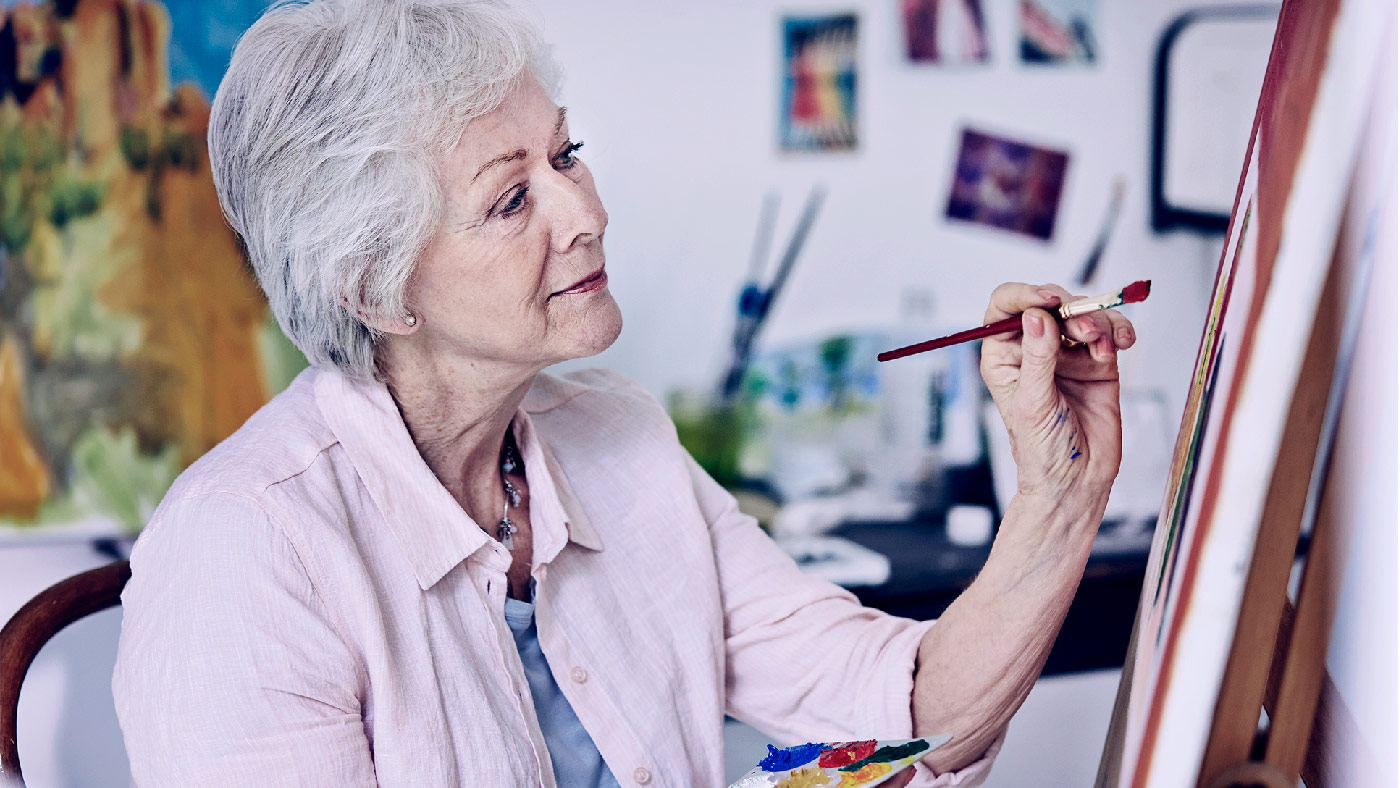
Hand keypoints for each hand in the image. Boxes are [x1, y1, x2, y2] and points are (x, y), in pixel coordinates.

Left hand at [979, 283, 1134, 507]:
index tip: (1047, 300)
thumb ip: (1037, 358)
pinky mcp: (1097, 362)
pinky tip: (1121, 344)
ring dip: (1097, 321)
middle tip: (1084, 331)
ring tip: (1103, 347)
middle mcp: (1033, 349)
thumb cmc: (1042, 451)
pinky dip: (1118, 330)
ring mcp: (1066, 353)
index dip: (1024, 295)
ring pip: (1083, 313)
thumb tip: (1035, 316)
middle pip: (1050, 303)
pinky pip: (1109, 331)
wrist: (1078, 481)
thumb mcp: (1033, 404)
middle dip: (1070, 309)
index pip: (1005, 307)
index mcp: (1003, 356)